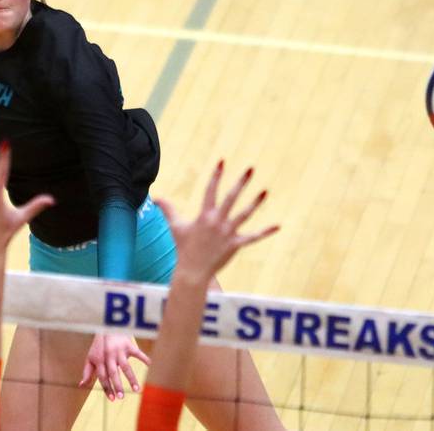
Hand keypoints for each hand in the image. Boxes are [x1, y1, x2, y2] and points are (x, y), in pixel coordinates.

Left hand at [79, 333, 149, 400]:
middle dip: (117, 385)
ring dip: (131, 379)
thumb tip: (82, 385)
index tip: (112, 399)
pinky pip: (137, 353)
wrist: (106, 326)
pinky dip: (144, 358)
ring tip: (137, 389)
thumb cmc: (99, 345)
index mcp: (99, 360)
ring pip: (126, 366)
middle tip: (121, 397)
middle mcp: (109, 355)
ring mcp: (119, 350)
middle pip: (113, 373)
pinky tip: (150, 365)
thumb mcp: (90, 357)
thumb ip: (87, 372)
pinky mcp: (128, 345)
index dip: (107, 388)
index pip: (103, 377)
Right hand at [156, 161, 278, 281]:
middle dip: (241, 182)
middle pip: (231, 198)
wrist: (192, 271)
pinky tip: (278, 226)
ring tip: (265, 191)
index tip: (222, 161)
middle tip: (250, 169)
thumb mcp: (176, 226)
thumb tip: (155, 198)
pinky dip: (265, 232)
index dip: (216, 175)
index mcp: (204, 215)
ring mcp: (228, 233)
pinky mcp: (235, 244)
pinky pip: (253, 237)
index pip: (210, 190)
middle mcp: (217, 221)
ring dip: (255, 202)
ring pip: (244, 214)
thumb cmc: (184, 248)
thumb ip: (168, 210)